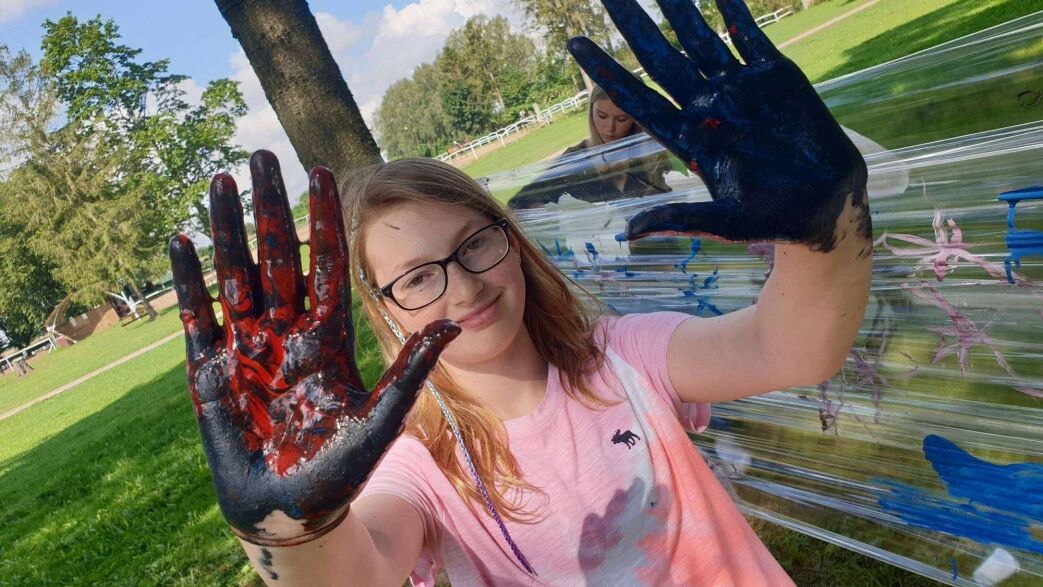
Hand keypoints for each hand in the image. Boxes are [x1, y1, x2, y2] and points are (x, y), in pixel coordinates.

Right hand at [168, 151, 458, 545]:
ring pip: (236, 273)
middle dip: (270, 207)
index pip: (327, 264)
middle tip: (263, 154)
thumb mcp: (382, 417)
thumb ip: (412, 369)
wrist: (292, 509)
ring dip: (228, 227)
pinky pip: (199, 316)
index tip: (324, 173)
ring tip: (222, 179)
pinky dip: (189, 280)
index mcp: (326, 336)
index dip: (324, 220)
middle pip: (277, 256)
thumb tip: (454, 321)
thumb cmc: (340, 468)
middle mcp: (286, 332)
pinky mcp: (210, 370)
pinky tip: (182, 238)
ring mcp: (247, 347)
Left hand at [568, 0, 869, 250]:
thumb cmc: (773, 220)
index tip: (575, 43)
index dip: (607, 71)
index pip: (638, 98)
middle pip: (661, 59)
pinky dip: (733, 10)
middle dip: (634, 26)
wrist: (827, 204)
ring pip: (700, 38)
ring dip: (678, 8)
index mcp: (689, 139)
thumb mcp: (725, 223)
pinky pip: (749, 34)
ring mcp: (739, 89)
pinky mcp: (775, 76)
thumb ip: (679, 219)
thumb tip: (629, 234)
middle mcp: (708, 108)